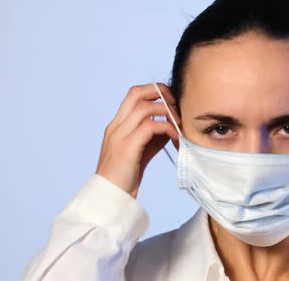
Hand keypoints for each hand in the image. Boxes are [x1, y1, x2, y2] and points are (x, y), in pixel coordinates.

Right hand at [95, 83, 180, 197]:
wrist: (110, 197)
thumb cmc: (126, 176)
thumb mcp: (141, 150)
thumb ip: (152, 135)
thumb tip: (171, 123)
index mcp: (117, 125)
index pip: (134, 94)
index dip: (154, 92)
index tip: (171, 100)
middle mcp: (116, 126)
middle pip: (136, 92)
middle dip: (160, 92)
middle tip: (176, 104)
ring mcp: (119, 135)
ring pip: (144, 107)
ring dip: (166, 111)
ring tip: (178, 123)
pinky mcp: (126, 147)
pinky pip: (150, 126)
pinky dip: (167, 128)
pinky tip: (175, 138)